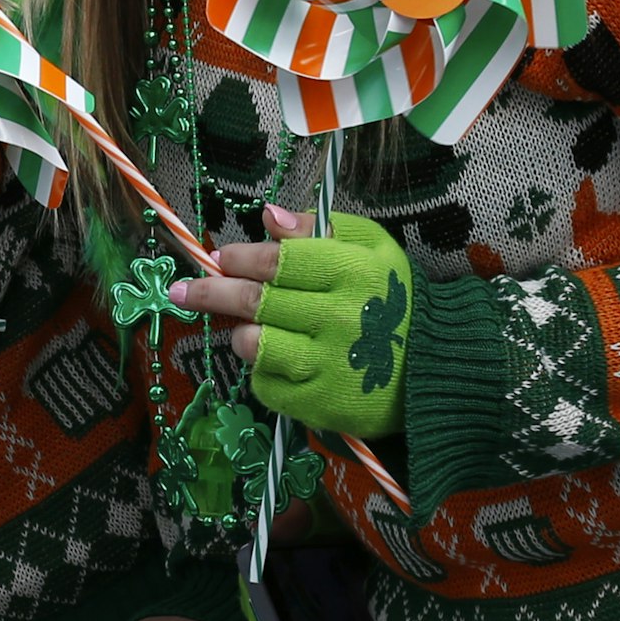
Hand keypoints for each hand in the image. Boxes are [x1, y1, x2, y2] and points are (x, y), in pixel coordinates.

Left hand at [166, 206, 415, 438]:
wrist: (436, 366)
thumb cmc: (395, 299)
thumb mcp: (372, 248)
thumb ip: (319, 228)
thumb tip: (268, 216)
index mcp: (352, 272)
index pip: (279, 261)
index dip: (242, 257)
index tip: (222, 257)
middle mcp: (338, 317)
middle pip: (257, 301)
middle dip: (213, 291)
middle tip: (183, 290)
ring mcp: (329, 364)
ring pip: (257, 345)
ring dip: (241, 334)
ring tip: (245, 329)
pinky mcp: (322, 404)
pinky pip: (268, 385)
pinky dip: (262, 371)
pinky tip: (276, 361)